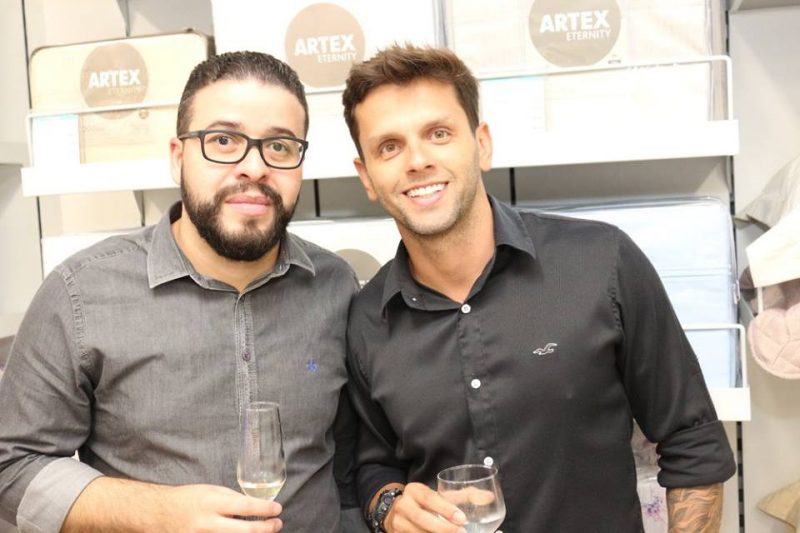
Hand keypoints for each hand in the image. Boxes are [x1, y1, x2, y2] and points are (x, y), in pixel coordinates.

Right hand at [159, 484, 283, 531]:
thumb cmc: (187, 499)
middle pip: (244, 531)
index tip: (277, 508)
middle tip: (277, 524)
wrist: (157, 513)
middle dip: (266, 528)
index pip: (244, 506)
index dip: (264, 508)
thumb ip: (231, 499)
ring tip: (265, 532)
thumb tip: (254, 507)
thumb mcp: (210, 491)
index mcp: (211, 502)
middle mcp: (207, 523)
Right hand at [383, 482, 465, 532]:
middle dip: (443, 528)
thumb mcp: (438, 495)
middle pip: (422, 518)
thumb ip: (462, 496)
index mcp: (414, 490)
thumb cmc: (424, 503)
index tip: (462, 518)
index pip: (429, 498)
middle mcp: (403, 505)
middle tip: (461, 532)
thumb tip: (488, 497)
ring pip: (417, 532)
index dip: (445, 509)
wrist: (395, 510)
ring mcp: (398, 522)